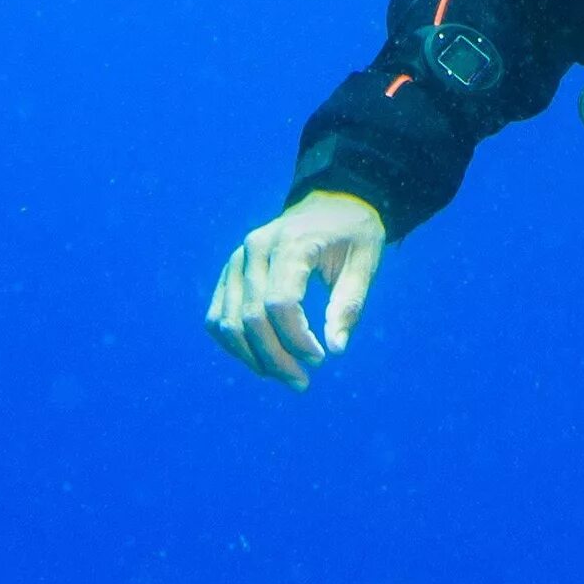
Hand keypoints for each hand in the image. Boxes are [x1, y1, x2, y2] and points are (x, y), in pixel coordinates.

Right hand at [205, 191, 386, 388]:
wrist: (332, 201)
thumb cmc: (353, 233)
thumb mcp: (366, 261)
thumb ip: (350, 303)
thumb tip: (336, 349)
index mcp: (291, 242)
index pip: (280, 303)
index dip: (296, 339)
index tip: (320, 358)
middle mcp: (255, 248)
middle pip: (251, 317)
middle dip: (275, 358)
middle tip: (302, 382)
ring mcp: (237, 259)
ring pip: (227, 321)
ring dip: (252, 358)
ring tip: (284, 375)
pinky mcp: (230, 272)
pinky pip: (217, 316)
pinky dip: (232, 343)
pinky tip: (260, 359)